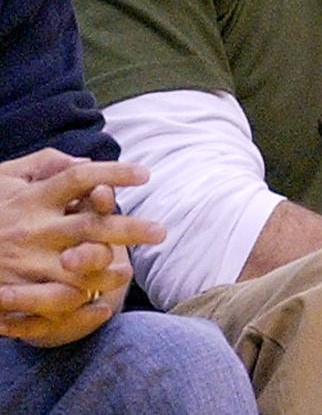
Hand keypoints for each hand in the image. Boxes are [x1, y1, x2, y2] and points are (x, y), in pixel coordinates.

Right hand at [0, 153, 164, 346]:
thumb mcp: (7, 176)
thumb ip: (46, 163)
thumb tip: (87, 160)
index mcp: (34, 197)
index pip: (81, 178)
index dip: (115, 173)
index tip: (146, 175)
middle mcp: (33, 229)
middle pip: (91, 227)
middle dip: (130, 229)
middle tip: (161, 232)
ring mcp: (25, 263)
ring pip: (79, 270)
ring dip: (109, 272)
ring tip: (129, 271)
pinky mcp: (15, 293)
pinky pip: (54, 304)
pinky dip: (80, 307)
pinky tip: (101, 305)